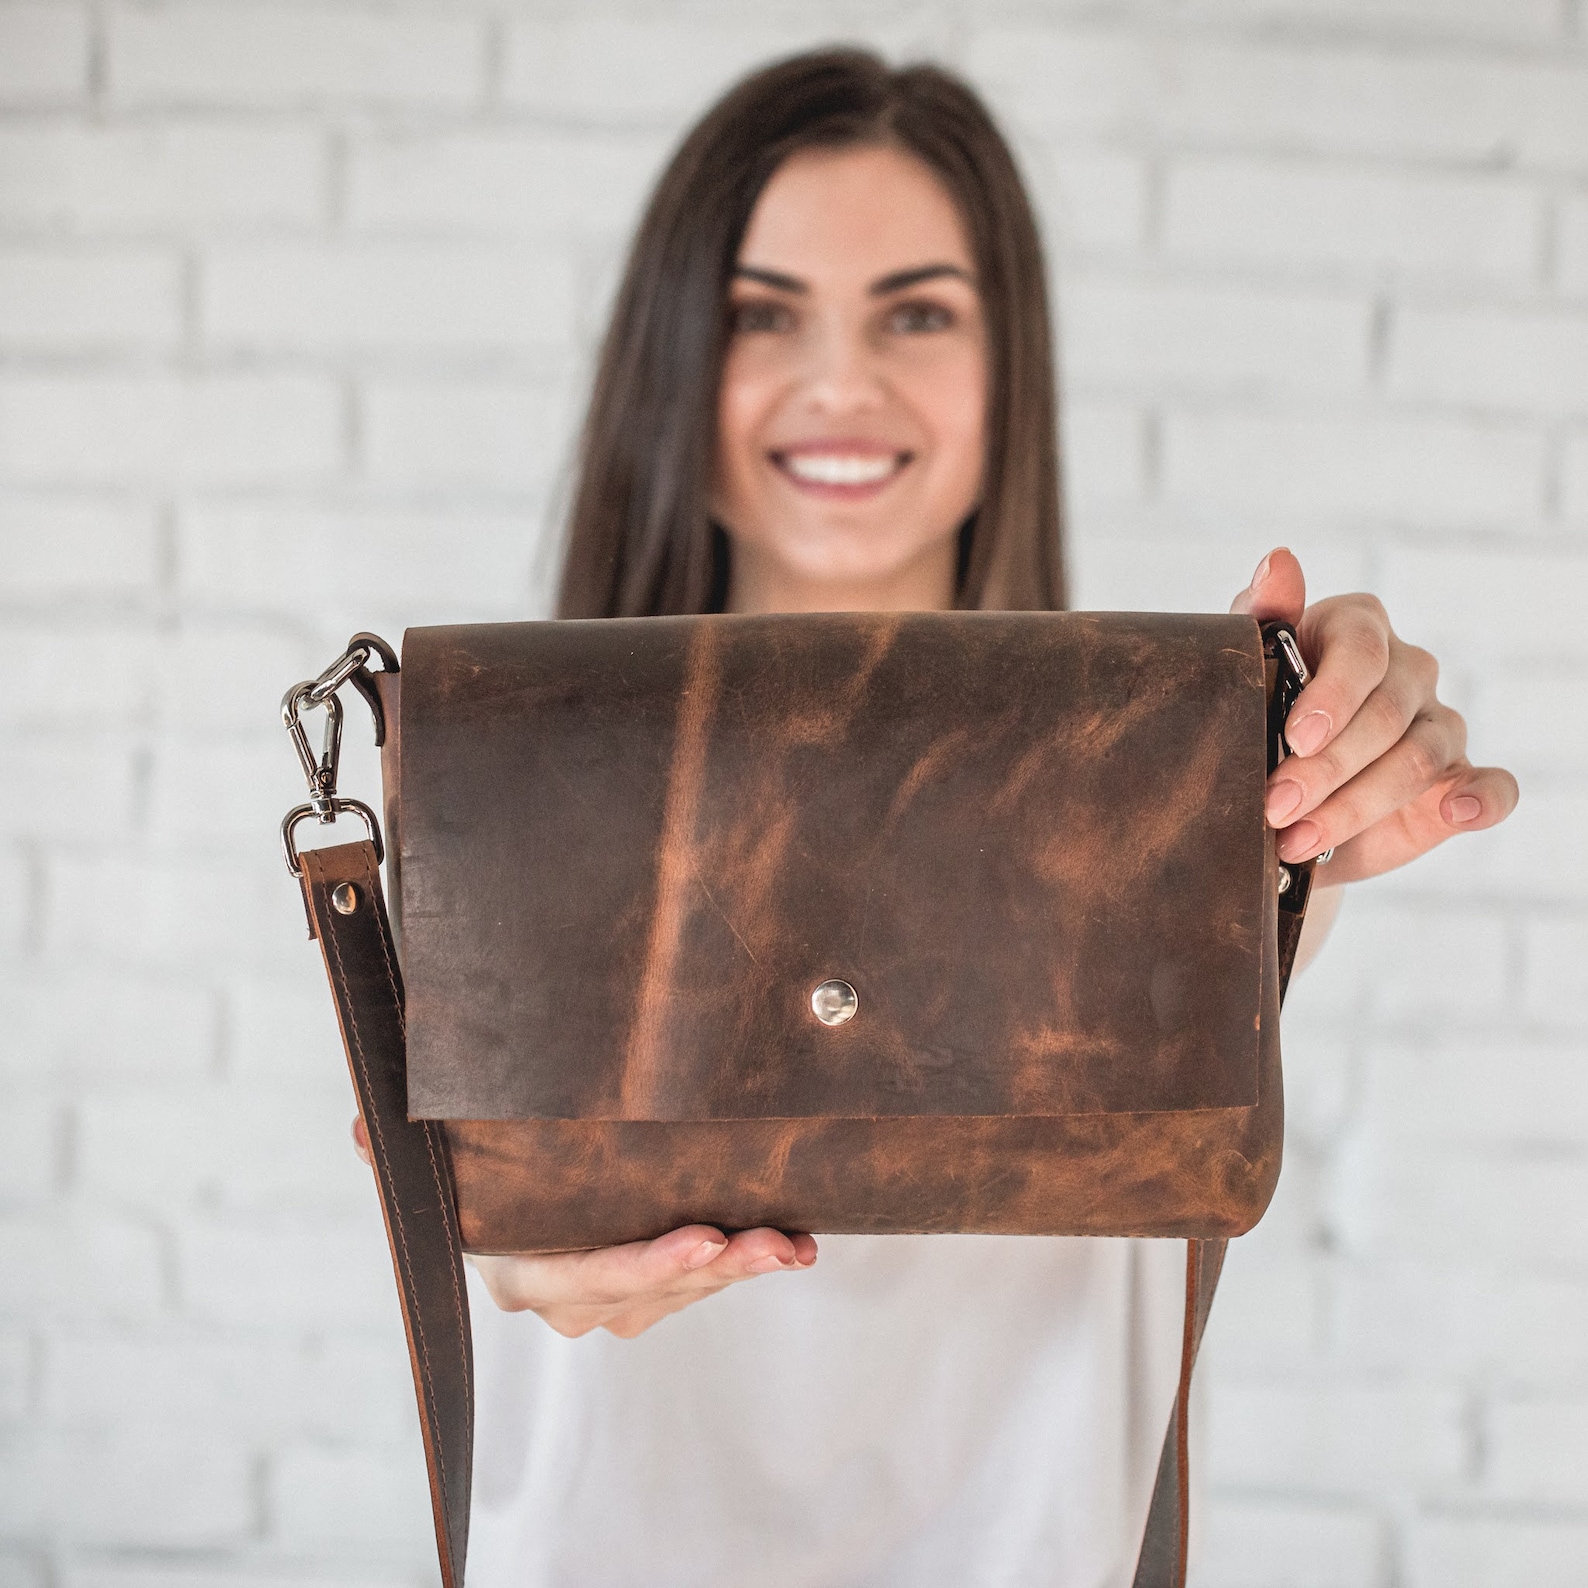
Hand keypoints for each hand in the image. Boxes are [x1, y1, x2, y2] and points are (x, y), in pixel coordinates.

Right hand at [351, 1117, 815, 1337]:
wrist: (502, 1210)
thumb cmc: (476, 1178)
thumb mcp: (438, 1163)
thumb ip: (401, 1150)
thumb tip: (361, 1126)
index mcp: (524, 1272)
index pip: (591, 1274)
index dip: (647, 1265)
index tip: (702, 1240)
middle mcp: (571, 1300)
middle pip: (654, 1290)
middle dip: (718, 1267)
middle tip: (773, 1241)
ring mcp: (614, 1302)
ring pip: (689, 1291)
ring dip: (744, 1267)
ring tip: (796, 1242)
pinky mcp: (652, 1290)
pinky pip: (703, 1281)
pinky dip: (746, 1262)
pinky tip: (796, 1245)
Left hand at [1231, 548, 1517, 884]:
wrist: (1272, 798)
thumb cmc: (1258, 718)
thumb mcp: (1245, 670)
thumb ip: (1262, 616)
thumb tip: (1279, 560)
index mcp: (1358, 630)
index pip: (1362, 649)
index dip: (1332, 695)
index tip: (1295, 738)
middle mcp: (1407, 671)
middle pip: (1385, 715)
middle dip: (1326, 769)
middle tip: (1276, 806)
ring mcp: (1437, 724)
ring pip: (1417, 761)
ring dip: (1355, 806)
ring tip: (1297, 840)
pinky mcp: (1457, 780)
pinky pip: (1492, 786)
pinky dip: (1481, 799)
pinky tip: (1456, 811)